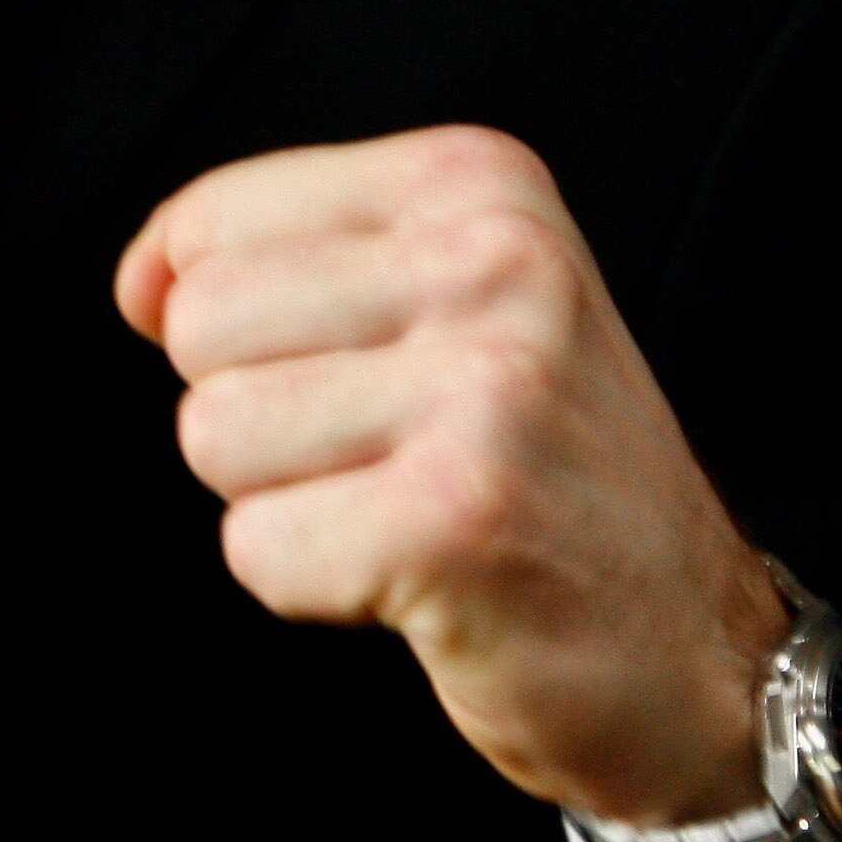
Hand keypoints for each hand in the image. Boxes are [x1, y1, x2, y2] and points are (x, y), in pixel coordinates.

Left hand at [117, 127, 794, 841]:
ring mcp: (482, 388)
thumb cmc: (555, 483)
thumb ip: (297, 262)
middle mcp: (493, 263)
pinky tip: (417, 576)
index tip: (317, 371)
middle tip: (384, 454)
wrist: (700, 656)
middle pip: (202, 327)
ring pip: (215, 436)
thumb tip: (141, 285)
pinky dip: (314, 584)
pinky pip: (257, 548)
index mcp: (483, 185)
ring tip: (404, 508)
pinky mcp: (452, 516)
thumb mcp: (461, 304)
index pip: (216, 221)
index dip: (210, 315)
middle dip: (258, 415)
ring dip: (287, 502)